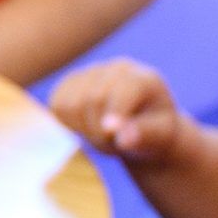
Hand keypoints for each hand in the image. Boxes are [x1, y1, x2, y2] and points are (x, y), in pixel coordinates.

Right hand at [51, 57, 184, 164]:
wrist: (143, 128)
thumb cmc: (156, 134)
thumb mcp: (162, 138)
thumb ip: (143, 136)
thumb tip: (120, 136)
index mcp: (143, 79)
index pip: (121, 92)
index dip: (114, 114)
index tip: (112, 136)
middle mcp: (115, 69)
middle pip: (91, 100)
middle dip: (98, 132)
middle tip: (112, 148)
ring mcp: (90, 73)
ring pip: (68, 104)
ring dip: (81, 130)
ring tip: (100, 138)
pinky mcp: (68, 84)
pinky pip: (55, 106)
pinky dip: (66, 124)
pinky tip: (85, 129)